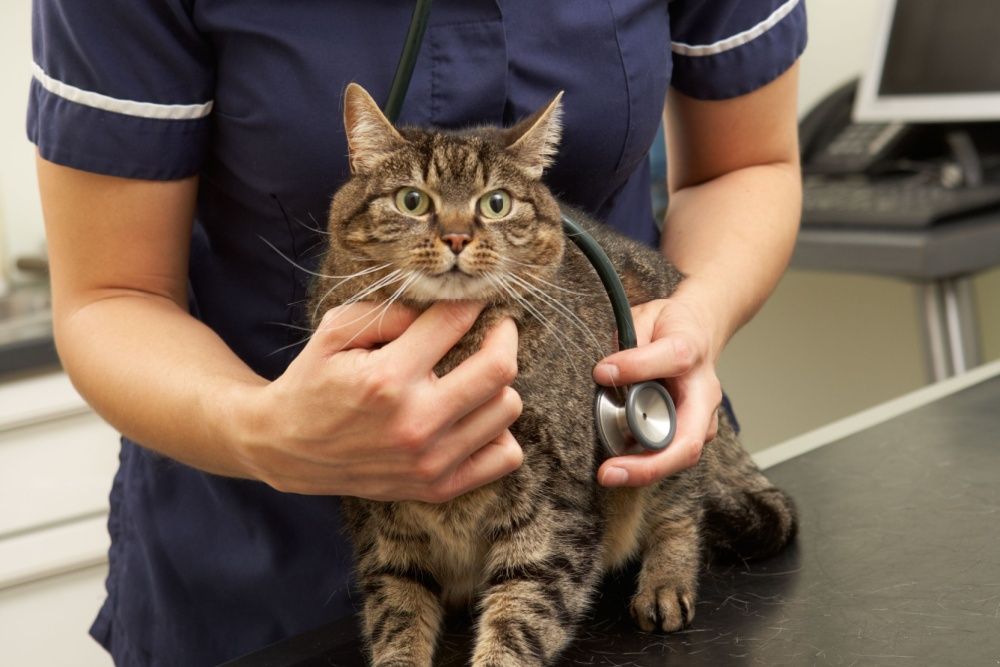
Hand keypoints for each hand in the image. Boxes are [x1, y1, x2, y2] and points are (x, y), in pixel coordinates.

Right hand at [231, 301, 523, 501]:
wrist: (285, 449)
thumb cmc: (312, 381)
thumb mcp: (335, 331)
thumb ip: (390, 311)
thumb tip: (446, 304)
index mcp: (387, 379)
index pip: (454, 322)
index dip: (470, 301)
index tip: (472, 299)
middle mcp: (414, 423)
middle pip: (499, 368)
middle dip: (503, 334)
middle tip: (494, 327)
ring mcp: (430, 461)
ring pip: (507, 408)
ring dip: (499, 384)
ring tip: (475, 375)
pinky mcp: (437, 487)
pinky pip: (505, 456)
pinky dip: (499, 432)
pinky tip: (474, 416)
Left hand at [592, 296, 722, 486]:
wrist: (699, 332)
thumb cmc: (670, 327)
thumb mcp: (645, 318)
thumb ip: (629, 343)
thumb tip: (606, 373)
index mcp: (691, 351)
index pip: (672, 359)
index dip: (637, 366)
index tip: (601, 372)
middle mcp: (704, 392)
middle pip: (688, 440)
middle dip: (649, 464)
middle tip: (608, 472)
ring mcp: (705, 418)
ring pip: (682, 455)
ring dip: (645, 470)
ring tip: (610, 472)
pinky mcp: (696, 433)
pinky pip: (673, 455)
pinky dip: (646, 464)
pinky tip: (621, 466)